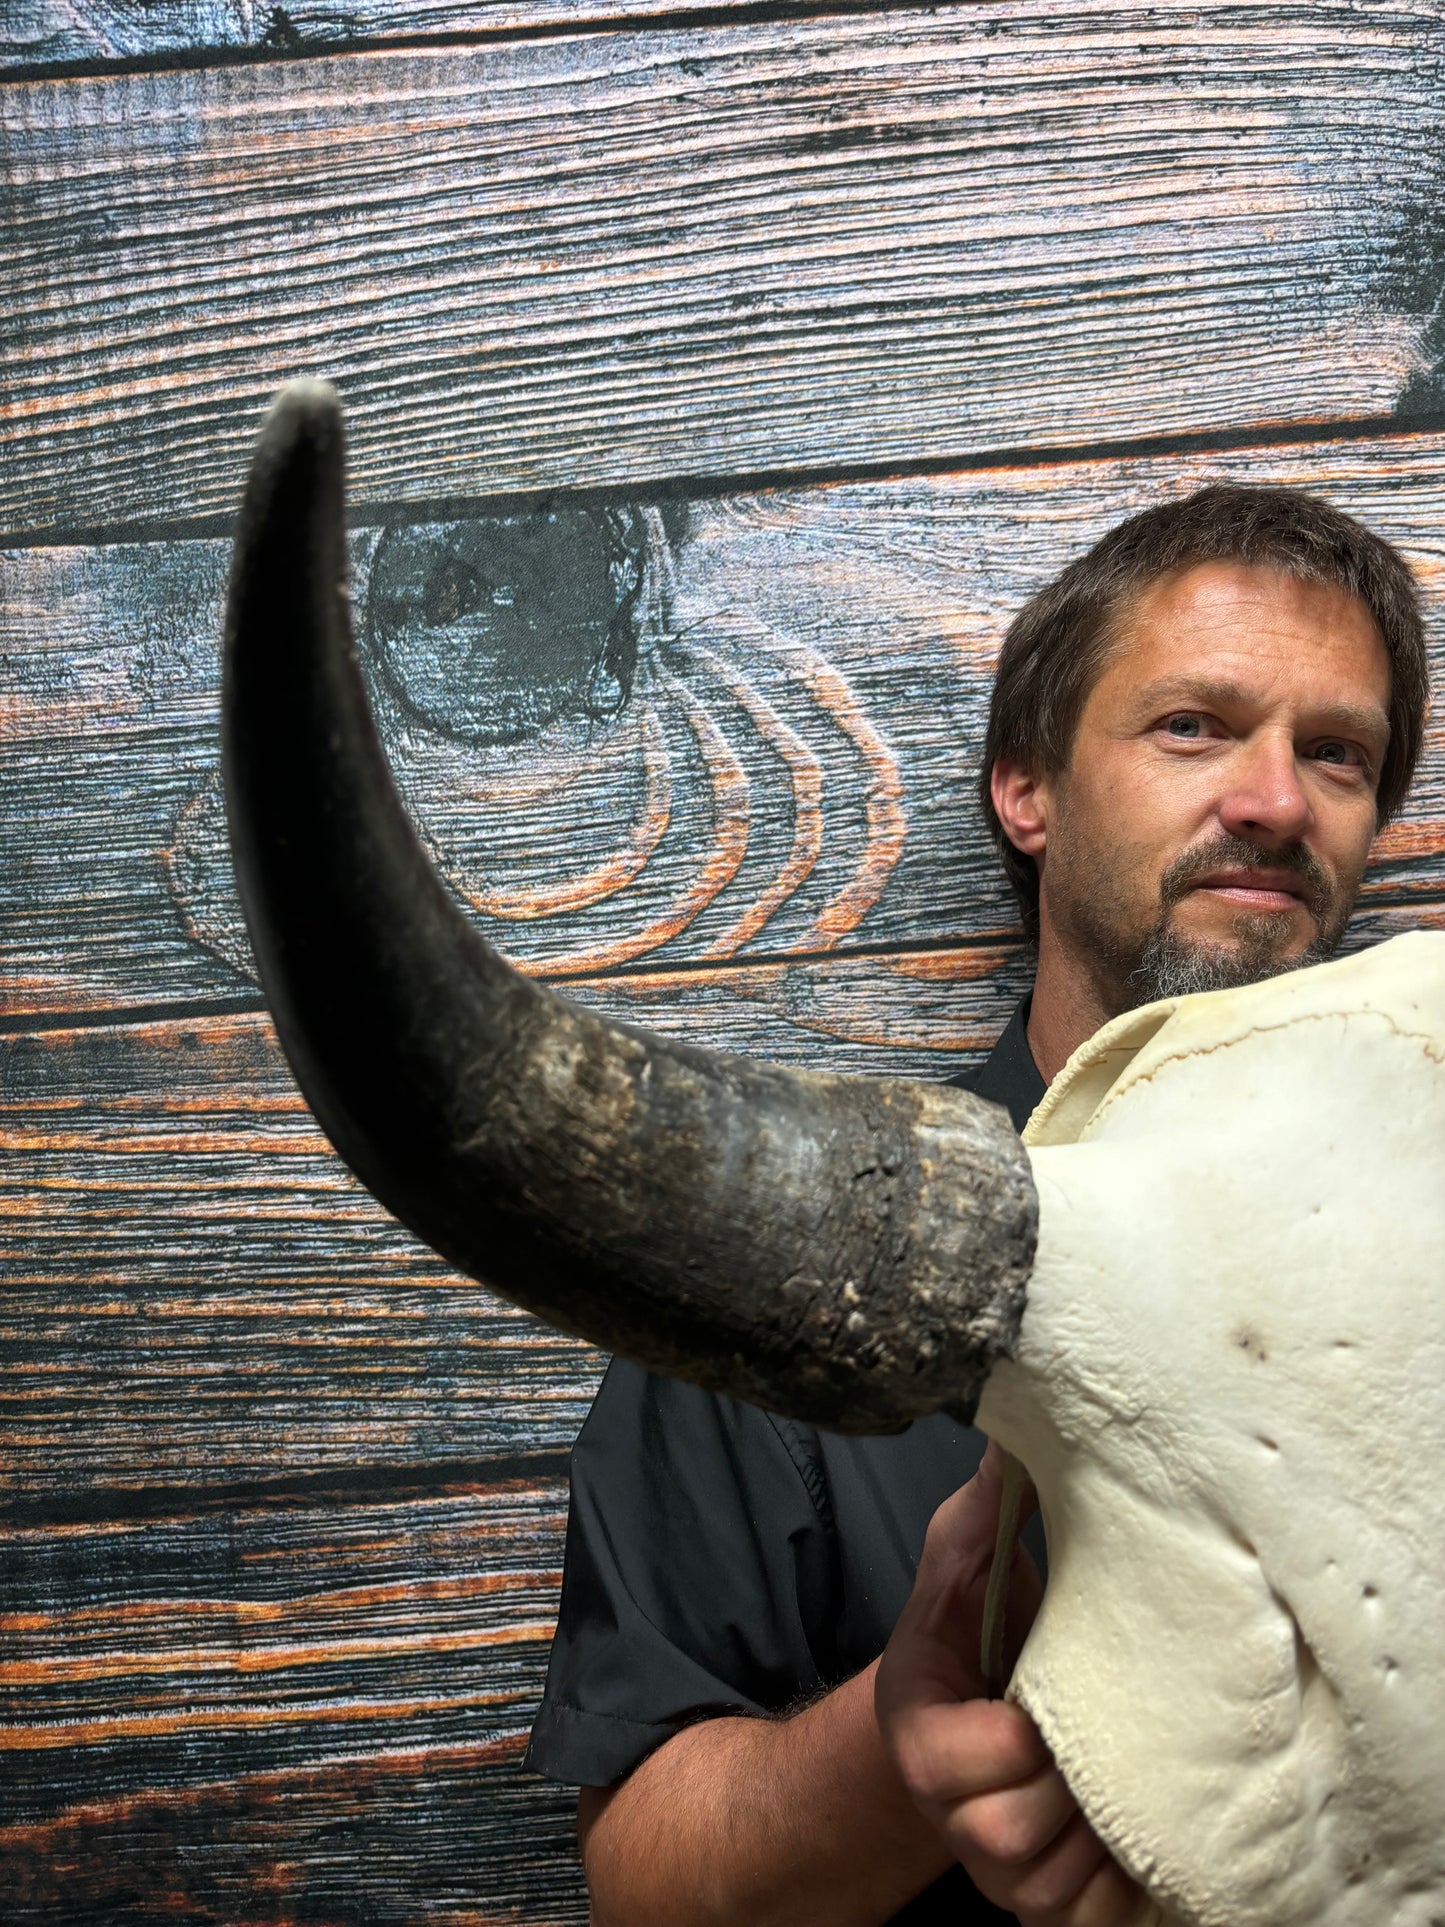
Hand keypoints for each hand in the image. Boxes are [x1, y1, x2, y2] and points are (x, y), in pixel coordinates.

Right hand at [875, 1444, 1146, 1925]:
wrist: (971, 1721)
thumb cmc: (970, 1642)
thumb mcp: (964, 1569)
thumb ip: (983, 1512)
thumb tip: (1016, 1431)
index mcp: (921, 1739)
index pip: (992, 1756)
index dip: (1034, 1731)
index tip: (1052, 1688)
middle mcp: (952, 1820)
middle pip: (1022, 1833)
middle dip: (1077, 1783)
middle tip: (1111, 1731)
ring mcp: (1000, 1876)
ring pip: (1065, 1886)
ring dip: (1109, 1829)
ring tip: (1126, 1771)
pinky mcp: (1047, 1911)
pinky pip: (1100, 1921)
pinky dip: (1129, 1883)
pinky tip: (1143, 1826)